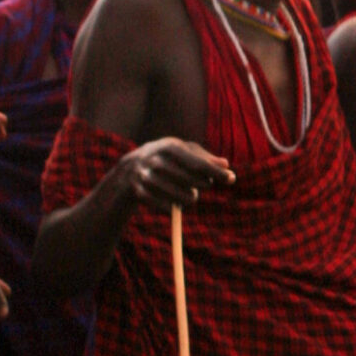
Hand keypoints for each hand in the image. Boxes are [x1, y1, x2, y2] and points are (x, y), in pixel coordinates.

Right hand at [118, 139, 235, 210]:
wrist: (124, 175)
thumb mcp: (179, 154)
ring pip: (182, 196)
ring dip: (189, 199)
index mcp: (168, 146)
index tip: (232, 179)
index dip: (215, 172)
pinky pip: (167, 208)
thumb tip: (225, 164)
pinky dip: (173, 208)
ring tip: (188, 195)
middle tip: (200, 186)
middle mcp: (154, 158)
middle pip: (192, 180)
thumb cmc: (161, 162)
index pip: (197, 162)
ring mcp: (144, 176)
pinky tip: (172, 204)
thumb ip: (203, 157)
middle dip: (202, 186)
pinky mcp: (136, 193)